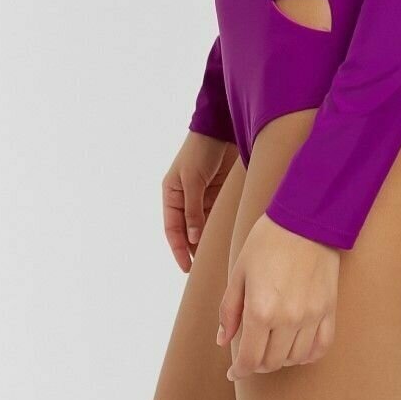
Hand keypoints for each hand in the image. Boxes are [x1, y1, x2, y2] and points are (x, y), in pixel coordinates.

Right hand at [162, 131, 236, 272]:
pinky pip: (218, 217)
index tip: (186, 268)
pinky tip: (228, 240)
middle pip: (188, 231)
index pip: (173, 230)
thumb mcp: (192, 180)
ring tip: (218, 259)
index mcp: (171, 195)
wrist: (221, 129)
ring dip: (209, 241)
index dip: (178, 249)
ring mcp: (203, 197)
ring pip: (204, 226)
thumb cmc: (200, 152)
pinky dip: (221, 228)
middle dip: (194, 250)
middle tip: (204, 271)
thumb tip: (192, 238)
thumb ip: (193, 210)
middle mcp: (186, 199)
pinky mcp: (219, 194)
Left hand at [219, 214, 339, 376]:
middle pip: (272, 362)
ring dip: (281, 359)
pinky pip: (321, 346)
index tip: (234, 372)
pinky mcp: (328, 309)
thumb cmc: (267, 241)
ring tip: (273, 347)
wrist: (306, 219)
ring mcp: (311, 316)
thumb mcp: (239, 272)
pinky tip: (298, 349)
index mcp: (260, 310)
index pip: (249, 359)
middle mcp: (287, 319)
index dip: (239, 371)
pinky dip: (308, 354)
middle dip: (257, 364)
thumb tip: (223, 340)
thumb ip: (230, 310)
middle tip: (251, 354)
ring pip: (295, 358)